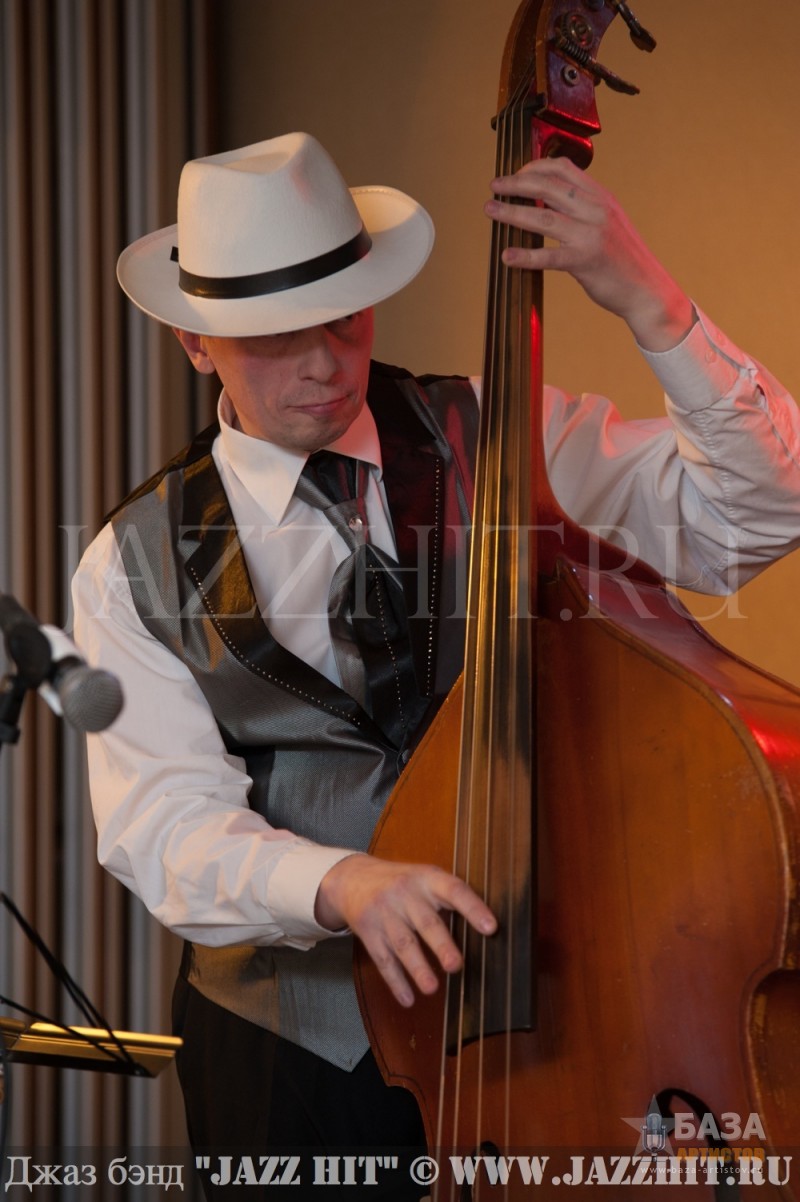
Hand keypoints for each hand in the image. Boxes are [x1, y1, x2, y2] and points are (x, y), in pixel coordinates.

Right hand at [316, 853, 496, 1006]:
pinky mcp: (368, 931)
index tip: (491, 927)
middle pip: (425, 922)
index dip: (473, 908)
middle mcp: (405, 894)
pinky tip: (407, 999)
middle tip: (456, 965)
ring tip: (432, 989)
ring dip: (417, 968)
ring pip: (403, 944)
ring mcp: (384, 913)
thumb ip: (450, 896)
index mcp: (427, 879)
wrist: (353, 878)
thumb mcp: (425, 877)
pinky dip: (395, 981)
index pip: (454, 890)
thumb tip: (488, 927)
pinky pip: (382, 959)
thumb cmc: (402, 882)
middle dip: (441, 945)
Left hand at [485, 157, 694, 351]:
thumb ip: (583, 207)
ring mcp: (590, 235)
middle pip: (548, 187)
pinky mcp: (585, 262)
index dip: (534, 167)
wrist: (647, 289)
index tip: (516, 174)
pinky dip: (525, 256)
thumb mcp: (608, 221)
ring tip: (490, 210)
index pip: (563, 169)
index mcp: (601, 197)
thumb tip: (547, 200)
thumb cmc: (623, 258)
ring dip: (512, 212)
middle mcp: (596, 210)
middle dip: (516, 184)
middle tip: (495, 186)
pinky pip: (548, 257)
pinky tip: (507, 257)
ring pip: (543, 218)